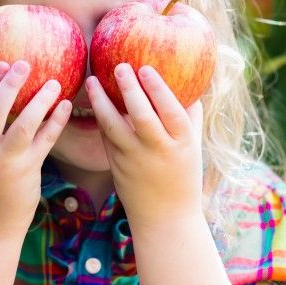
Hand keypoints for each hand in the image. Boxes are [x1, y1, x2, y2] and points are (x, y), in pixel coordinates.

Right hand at [0, 60, 71, 236]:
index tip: (2, 65)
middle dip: (10, 84)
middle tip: (25, 64)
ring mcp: (4, 162)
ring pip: (24, 123)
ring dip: (40, 100)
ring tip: (53, 82)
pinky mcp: (26, 171)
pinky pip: (44, 140)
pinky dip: (55, 120)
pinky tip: (65, 105)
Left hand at [86, 63, 204, 229]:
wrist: (165, 218)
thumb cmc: (183, 177)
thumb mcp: (193, 147)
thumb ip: (191, 117)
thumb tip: (190, 85)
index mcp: (181, 144)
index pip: (170, 111)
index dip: (158, 88)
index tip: (146, 68)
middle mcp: (157, 151)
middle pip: (141, 116)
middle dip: (129, 89)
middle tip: (119, 66)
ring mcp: (134, 160)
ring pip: (113, 127)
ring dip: (100, 102)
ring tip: (92, 80)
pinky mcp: (116, 167)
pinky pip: (106, 138)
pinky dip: (100, 118)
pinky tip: (94, 101)